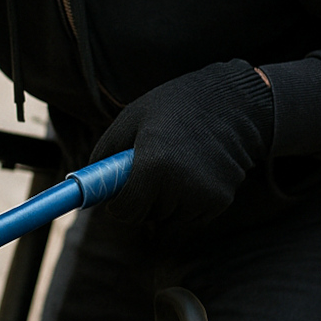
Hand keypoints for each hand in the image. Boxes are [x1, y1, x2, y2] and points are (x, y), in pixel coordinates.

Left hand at [89, 59, 273, 224]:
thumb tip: (86, 185)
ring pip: (168, 219)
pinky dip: (186, 203)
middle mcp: (179, 186)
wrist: (234, 101)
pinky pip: (191, 217)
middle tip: (151, 170)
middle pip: (146, 217)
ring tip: (176, 165)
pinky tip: (194, 172)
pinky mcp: (221, 201)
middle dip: (142, 201)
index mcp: (153, 166)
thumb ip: (104, 154)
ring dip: (165, 203)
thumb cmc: (174, 106)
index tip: (119, 194)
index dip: (118, 205)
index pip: (125, 212)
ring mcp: (203, 196)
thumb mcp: (130, 120)